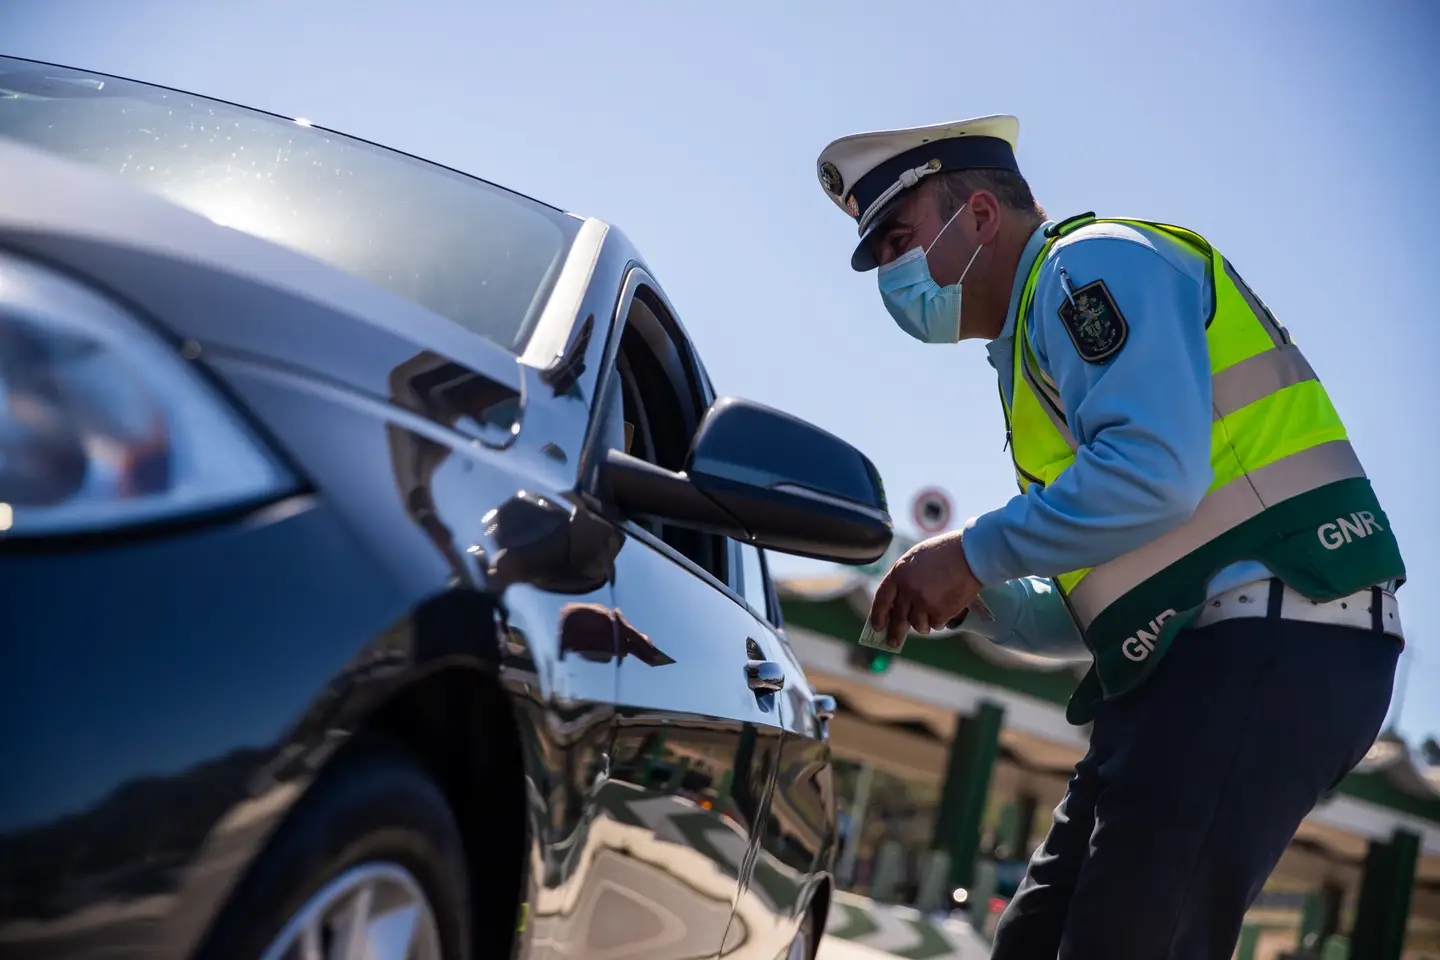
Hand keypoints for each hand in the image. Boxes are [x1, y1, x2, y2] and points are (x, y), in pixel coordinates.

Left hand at [868, 530, 983, 647]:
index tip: (878, 626)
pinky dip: (940, 621)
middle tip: (893, 643)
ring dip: (923, 624)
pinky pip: (936, 624)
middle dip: (895, 633)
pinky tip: (945, 609)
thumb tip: (898, 601)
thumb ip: (905, 577)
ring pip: (918, 625)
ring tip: (931, 615)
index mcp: (899, 573)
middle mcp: (908, 590)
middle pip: (898, 618)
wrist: (971, 554)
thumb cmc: (945, 552)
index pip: (882, 599)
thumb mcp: (916, 558)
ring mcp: (924, 602)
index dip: (878, 615)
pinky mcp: (940, 612)